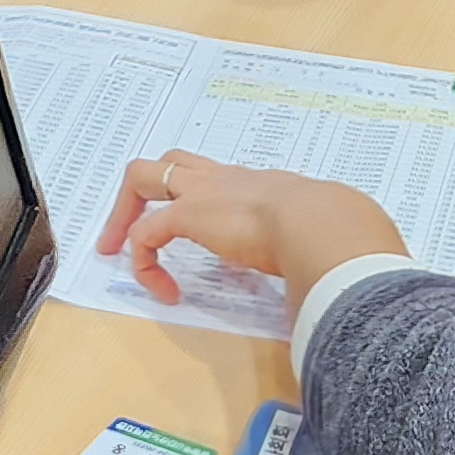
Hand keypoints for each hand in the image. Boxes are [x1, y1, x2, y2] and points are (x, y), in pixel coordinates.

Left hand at [96, 154, 403, 308]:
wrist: (324, 224)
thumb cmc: (336, 231)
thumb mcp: (323, 235)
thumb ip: (320, 249)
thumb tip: (338, 279)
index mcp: (259, 185)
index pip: (219, 179)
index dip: (203, 202)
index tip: (211, 239)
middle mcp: (225, 180)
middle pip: (172, 162)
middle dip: (146, 191)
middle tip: (132, 228)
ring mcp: (203, 193)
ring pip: (143, 176)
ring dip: (124, 213)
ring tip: (116, 249)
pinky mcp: (187, 216)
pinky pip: (144, 235)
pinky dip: (145, 263)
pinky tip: (165, 293)